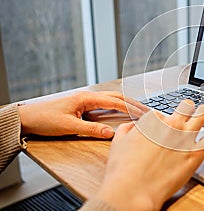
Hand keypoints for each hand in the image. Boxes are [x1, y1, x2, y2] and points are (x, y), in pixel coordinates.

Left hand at [18, 91, 148, 137]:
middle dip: (133, 103)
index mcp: (86, 99)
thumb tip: (112, 133)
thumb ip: (91, 130)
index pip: (115, 102)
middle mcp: (88, 96)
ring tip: (140, 111)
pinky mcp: (83, 105)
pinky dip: (117, 107)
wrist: (27, 118)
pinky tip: (122, 112)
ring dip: (126, 104)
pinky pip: (105, 104)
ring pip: (112, 99)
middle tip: (148, 111)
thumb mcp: (69, 127)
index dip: (131, 108)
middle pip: (117, 97)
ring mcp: (86, 100)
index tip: (144, 114)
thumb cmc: (44, 120)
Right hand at [95, 100, 203, 210]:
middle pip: (187, 105)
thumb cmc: (123, 170)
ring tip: (203, 117)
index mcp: (153, 119)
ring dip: (203, 114)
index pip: (163, 112)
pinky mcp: (196, 153)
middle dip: (186, 109)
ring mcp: (185, 137)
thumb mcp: (118, 142)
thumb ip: (127, 129)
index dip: (163, 122)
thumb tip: (133, 127)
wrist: (132, 191)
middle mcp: (171, 124)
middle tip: (187, 115)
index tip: (163, 129)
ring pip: (203, 114)